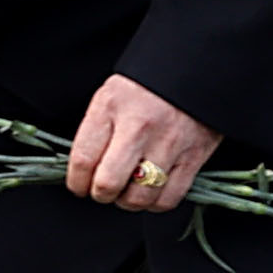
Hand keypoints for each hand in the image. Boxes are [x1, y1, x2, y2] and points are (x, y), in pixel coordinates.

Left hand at [63, 74, 217, 211]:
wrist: (196, 69)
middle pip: (108, 184)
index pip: (83, 159)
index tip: (78, 186)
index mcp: (111, 107)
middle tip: (102, 190)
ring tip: (127, 191)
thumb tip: (84, 171)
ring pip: (139, 197)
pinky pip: (168, 198)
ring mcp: (168, 144)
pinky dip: (155, 203)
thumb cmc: (147, 85)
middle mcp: (138, 127)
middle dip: (100, 195)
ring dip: (128, 202)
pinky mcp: (193, 156)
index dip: (76, 182)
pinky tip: (150, 192)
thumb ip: (96, 131)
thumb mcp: (111, 96)